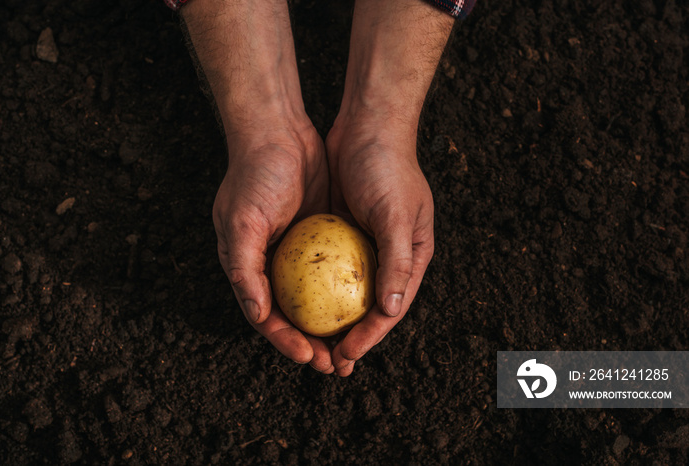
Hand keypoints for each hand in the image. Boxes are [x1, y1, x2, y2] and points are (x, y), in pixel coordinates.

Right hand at [183, 0, 334, 371]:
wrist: (278, 130)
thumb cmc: (255, 175)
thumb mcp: (241, 221)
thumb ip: (243, 268)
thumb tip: (258, 315)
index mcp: (248, 268)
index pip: (267, 318)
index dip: (287, 342)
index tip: (311, 357)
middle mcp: (271, 265)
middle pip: (295, 316)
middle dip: (314, 344)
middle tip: (338, 364)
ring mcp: (297, 252)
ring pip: (318, 299)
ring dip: (334, 325)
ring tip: (354, 346)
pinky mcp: (321, 236)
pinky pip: (336, 271)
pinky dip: (347, 291)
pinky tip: (368, 305)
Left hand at [325, 116, 434, 376]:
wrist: (367, 126)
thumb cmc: (387, 167)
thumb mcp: (396, 214)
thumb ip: (397, 262)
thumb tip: (390, 311)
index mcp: (411, 258)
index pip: (390, 309)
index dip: (369, 338)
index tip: (344, 356)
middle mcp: (389, 257)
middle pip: (367, 309)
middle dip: (348, 339)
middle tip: (325, 364)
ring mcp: (363, 246)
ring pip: (343, 294)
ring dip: (328, 321)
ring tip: (308, 345)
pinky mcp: (340, 233)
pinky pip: (325, 269)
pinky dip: (313, 290)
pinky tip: (293, 305)